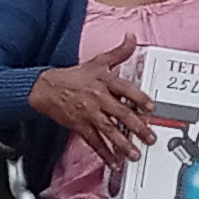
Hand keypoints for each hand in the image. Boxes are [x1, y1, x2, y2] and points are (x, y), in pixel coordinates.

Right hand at [26, 40, 162, 167]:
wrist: (47, 88)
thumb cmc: (75, 76)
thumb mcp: (98, 61)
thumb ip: (119, 52)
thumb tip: (132, 37)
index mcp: (104, 80)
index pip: (125, 89)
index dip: (139, 98)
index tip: (151, 107)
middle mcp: (98, 97)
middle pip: (120, 113)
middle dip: (136, 127)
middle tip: (149, 137)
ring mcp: (88, 113)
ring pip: (108, 130)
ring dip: (122, 144)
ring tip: (135, 154)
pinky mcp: (80, 126)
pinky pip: (94, 141)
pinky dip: (104, 153)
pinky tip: (114, 161)